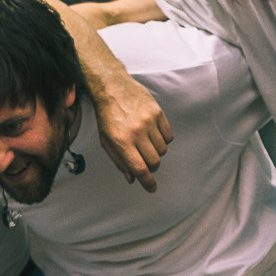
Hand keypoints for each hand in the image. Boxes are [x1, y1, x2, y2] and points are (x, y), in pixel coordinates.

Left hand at [94, 74, 174, 192]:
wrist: (113, 88)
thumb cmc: (107, 116)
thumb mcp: (106, 141)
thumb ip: (119, 161)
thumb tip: (132, 178)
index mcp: (122, 142)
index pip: (140, 169)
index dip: (147, 182)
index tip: (152, 188)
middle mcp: (136, 133)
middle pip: (154, 161)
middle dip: (151, 165)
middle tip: (145, 158)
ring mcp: (149, 122)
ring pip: (163, 150)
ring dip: (157, 151)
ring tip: (146, 141)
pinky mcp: (158, 113)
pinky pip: (169, 136)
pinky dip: (163, 139)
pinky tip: (153, 132)